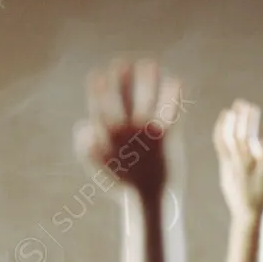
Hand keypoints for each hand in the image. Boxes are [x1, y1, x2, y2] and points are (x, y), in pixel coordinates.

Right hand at [74, 59, 183, 196]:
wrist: (151, 200)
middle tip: (123, 62)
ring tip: (150, 63)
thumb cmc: (124, 185)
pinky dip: (174, 94)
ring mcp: (146, 132)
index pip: (99, 105)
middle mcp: (125, 131)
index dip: (98, 88)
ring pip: (146, 98)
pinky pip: (172, 110)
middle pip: (122, 97)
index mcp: (107, 136)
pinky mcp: (167, 137)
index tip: (98, 73)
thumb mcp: (98, 168)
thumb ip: (86, 147)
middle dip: (122, 78)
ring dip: (148, 78)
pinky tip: (178, 80)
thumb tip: (84, 125)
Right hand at [213, 100, 262, 219]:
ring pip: (247, 135)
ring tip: (252, 108)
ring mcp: (250, 162)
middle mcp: (237, 161)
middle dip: (237, 117)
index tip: (226, 114)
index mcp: (227, 165)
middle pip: (235, 133)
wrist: (251, 215)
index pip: (221, 140)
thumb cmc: (242, 200)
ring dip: (249, 120)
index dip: (223, 125)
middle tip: (240, 103)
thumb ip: (230, 164)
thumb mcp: (230, 180)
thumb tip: (231, 153)